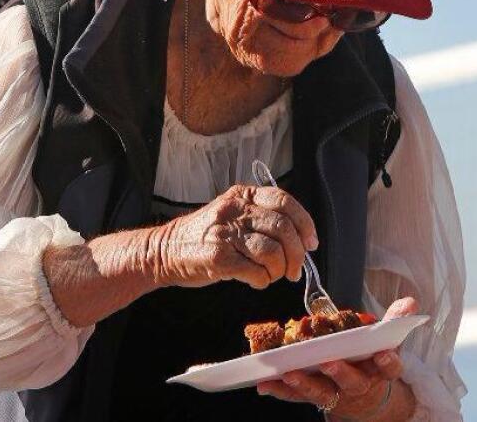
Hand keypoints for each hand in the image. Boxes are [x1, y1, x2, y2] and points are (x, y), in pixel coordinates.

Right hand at [147, 184, 318, 288]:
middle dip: (296, 254)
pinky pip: (255, 272)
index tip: (311, 242)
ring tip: (272, 275)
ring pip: (272, 251)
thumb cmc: (204, 236)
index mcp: (242, 195)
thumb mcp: (231, 214)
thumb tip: (299, 240)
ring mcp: (225, 234)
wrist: (165, 251)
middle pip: (283, 228)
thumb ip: (261, 219)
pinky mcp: (218, 258)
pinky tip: (256, 281)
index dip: (304, 223)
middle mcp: (234, 210)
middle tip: (294, 269)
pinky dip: (263, 281)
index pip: (285, 202)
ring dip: (279, 270)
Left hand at [257, 298, 419, 420]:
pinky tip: (265, 383)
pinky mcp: (315, 398)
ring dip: (304, 383)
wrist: (364, 400)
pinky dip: (280, 390)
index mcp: (379, 369)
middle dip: (340, 372)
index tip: (383, 353)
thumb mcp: (387, 342)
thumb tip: (410, 302)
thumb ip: (396, 322)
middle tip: (329, 362)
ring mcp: (335, 394)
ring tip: (289, 373)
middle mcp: (359, 385)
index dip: (387, 361)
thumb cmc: (371, 362)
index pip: (389, 367)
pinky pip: (296, 397)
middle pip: (352, 381)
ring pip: (321, 392)